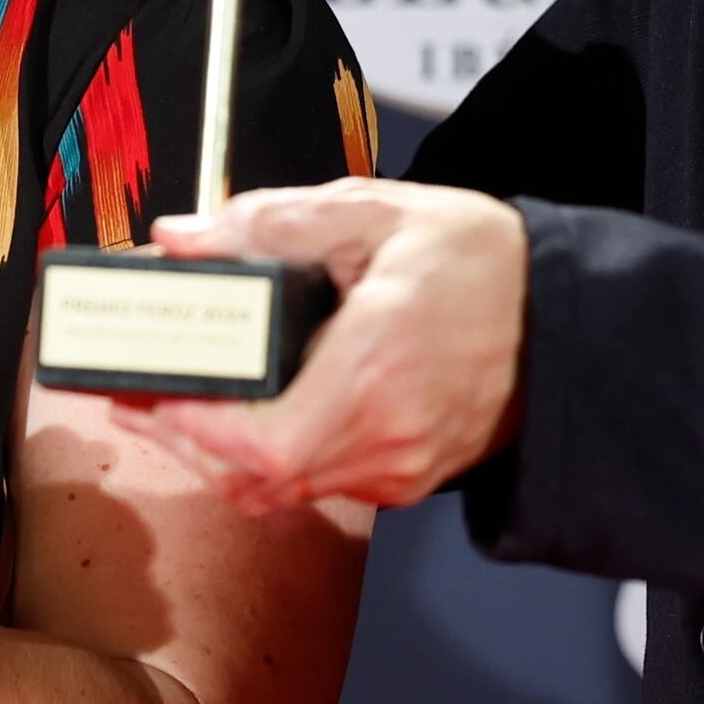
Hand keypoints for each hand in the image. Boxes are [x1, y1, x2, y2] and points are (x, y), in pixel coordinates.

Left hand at [115, 181, 525, 514]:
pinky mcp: (404, 480)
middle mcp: (387, 435)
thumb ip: (273, 222)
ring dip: (219, 453)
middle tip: (139, 392)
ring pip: (279, 490)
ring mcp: (398, 468)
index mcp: (377, 369)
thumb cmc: (484, 264)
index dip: (193, 428)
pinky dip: (266, 460)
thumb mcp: (377, 212)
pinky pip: (314, 486)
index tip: (150, 391)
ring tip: (179, 401)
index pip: (264, 441)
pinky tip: (244, 417)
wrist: (564, 320)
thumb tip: (186, 238)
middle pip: (255, 476)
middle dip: (183, 439)